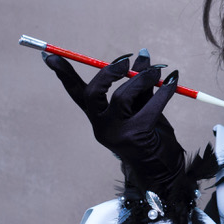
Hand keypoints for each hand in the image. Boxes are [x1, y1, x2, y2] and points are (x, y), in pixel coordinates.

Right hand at [44, 50, 186, 190]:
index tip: (50, 55)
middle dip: (107, 73)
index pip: (76, 93)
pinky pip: (148, 108)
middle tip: (125, 61)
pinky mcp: (136, 137)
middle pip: (92, 95)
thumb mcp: (142, 105)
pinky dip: (163, 93)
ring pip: (121, 98)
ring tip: (157, 71)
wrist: (163, 170)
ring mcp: (116, 134)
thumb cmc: (151, 135)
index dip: (64, 74)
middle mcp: (101, 127)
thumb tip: (142, 53)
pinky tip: (173, 83)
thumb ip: (139, 82)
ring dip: (141, 79)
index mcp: (98, 117)